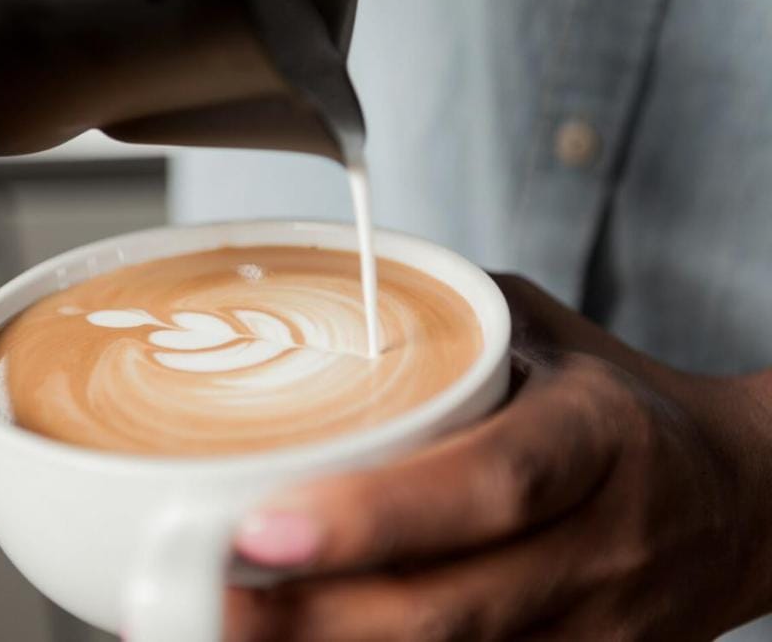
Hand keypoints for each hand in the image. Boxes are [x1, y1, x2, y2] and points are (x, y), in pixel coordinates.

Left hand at [225, 275, 771, 640]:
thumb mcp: (540, 333)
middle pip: (449, 607)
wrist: (735, 498)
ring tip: (223, 628)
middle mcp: (599, 544)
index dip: (374, 518)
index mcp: (593, 438)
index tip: (259, 529)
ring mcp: (595, 628)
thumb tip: (307, 309)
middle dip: (312, 617)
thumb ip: (438, 325)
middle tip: (200, 594)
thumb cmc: (615, 402)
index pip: (487, 484)